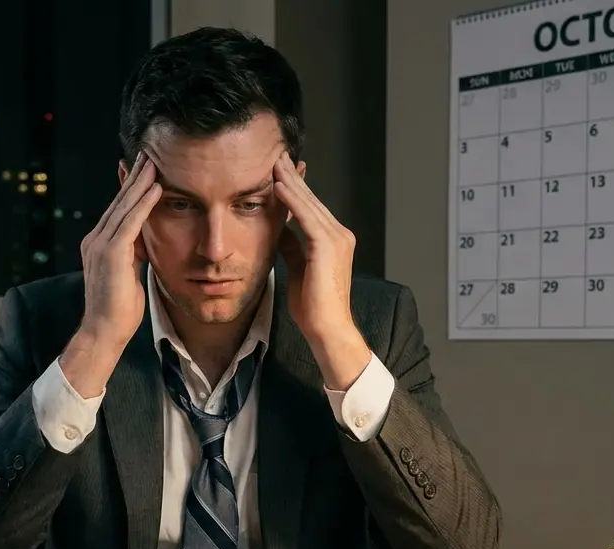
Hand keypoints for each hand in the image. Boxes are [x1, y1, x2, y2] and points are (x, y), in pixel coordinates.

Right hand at [60, 151, 161, 398]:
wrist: (104, 331)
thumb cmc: (120, 310)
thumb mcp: (130, 274)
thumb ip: (134, 254)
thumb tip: (146, 241)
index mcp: (99, 244)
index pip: (118, 210)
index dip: (130, 188)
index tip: (143, 169)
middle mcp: (95, 239)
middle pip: (119, 201)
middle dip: (135, 177)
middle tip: (148, 153)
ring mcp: (100, 245)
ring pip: (124, 206)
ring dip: (141, 182)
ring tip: (154, 161)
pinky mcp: (110, 253)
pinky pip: (130, 221)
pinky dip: (143, 203)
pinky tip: (156, 187)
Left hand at [272, 152, 356, 343]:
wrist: (327, 328)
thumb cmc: (313, 306)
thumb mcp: (297, 268)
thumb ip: (291, 246)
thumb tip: (278, 229)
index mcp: (333, 240)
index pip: (311, 207)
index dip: (296, 188)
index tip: (279, 171)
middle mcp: (339, 235)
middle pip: (311, 200)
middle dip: (293, 177)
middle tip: (276, 156)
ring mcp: (336, 239)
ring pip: (309, 204)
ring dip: (290, 182)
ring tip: (274, 163)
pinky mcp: (328, 246)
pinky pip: (307, 217)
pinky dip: (292, 201)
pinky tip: (278, 186)